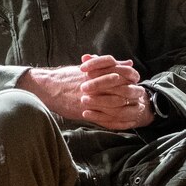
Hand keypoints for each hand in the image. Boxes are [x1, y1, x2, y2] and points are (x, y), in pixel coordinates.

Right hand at [22, 56, 152, 128]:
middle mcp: (95, 83)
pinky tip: (124, 123)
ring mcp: (90, 97)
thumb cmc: (67, 76)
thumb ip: (110, 65)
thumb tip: (129, 63)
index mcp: (97, 71)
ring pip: (116, 104)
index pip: (124, 73)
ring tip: (132, 110)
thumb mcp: (89, 68)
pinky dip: (117, 122)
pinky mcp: (84, 110)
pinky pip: (105, 118)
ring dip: (126, 107)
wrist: (47, 87)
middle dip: (132, 93)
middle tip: (138, 97)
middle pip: (122, 88)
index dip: (132, 79)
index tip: (135, 83)